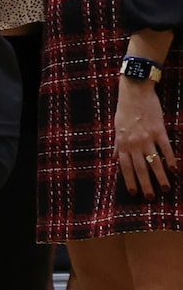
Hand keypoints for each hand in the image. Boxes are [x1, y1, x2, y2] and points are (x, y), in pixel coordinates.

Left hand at [115, 75, 174, 197]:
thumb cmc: (125, 110)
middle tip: (150, 197)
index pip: (125, 167)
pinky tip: (174, 169)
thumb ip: (118, 145)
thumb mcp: (117, 128)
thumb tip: (115, 158)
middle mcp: (134, 143)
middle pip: (140, 168)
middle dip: (145, 184)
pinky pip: (166, 148)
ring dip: (160, 176)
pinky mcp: (159, 130)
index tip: (134, 193)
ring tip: (165, 189)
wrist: (135, 92)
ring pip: (154, 161)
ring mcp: (147, 137)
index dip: (129, 180)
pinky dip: (170, 159)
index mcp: (122, 143)